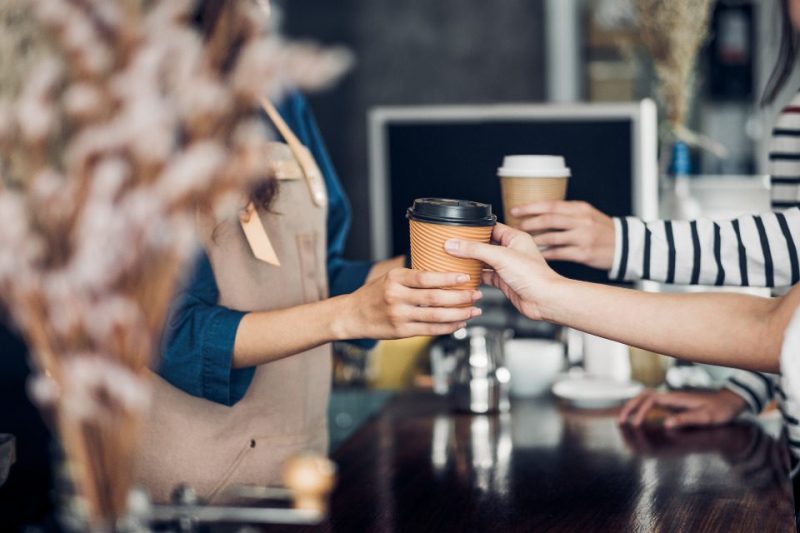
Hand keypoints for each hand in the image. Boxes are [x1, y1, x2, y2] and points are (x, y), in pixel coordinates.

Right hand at [341, 268, 481, 338]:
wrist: (352, 315)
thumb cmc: (374, 294)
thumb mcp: (389, 277)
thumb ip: (413, 276)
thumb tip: (442, 269)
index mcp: (395, 279)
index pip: (426, 277)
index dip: (448, 278)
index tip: (465, 277)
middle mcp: (396, 297)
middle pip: (435, 298)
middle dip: (460, 297)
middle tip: (477, 294)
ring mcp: (399, 316)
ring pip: (435, 316)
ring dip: (459, 314)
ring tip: (474, 310)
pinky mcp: (401, 332)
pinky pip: (430, 330)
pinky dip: (447, 327)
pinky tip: (459, 323)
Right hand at [444, 223, 562, 320]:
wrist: (544, 301)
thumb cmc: (534, 276)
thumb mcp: (500, 257)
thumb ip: (475, 249)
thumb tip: (454, 244)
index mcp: (515, 238)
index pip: (491, 227)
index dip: (475, 228)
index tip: (458, 229)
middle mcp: (511, 250)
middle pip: (485, 244)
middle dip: (470, 245)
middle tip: (452, 244)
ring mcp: (507, 267)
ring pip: (484, 260)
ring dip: (471, 261)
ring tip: (454, 258)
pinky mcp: (504, 281)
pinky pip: (486, 276)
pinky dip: (475, 276)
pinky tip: (465, 275)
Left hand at [511, 201, 614, 269]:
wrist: (625, 245)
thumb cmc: (601, 229)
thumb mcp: (586, 214)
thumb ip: (566, 213)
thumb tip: (537, 214)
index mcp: (580, 208)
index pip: (551, 205)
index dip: (530, 207)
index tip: (515, 210)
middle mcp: (581, 221)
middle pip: (549, 219)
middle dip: (529, 223)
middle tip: (516, 227)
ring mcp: (583, 238)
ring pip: (552, 238)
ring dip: (535, 240)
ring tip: (523, 242)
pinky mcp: (584, 253)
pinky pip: (558, 253)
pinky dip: (545, 254)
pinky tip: (536, 254)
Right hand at [618, 388, 747, 428]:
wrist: (730, 401)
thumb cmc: (720, 410)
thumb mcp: (706, 417)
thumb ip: (686, 419)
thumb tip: (666, 424)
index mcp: (676, 398)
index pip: (650, 400)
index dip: (640, 412)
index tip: (636, 425)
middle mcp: (670, 396)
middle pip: (642, 396)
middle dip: (629, 407)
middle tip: (620, 420)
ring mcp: (671, 399)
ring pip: (645, 398)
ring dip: (633, 406)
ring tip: (624, 419)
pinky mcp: (673, 404)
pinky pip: (651, 403)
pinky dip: (641, 409)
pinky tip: (638, 418)